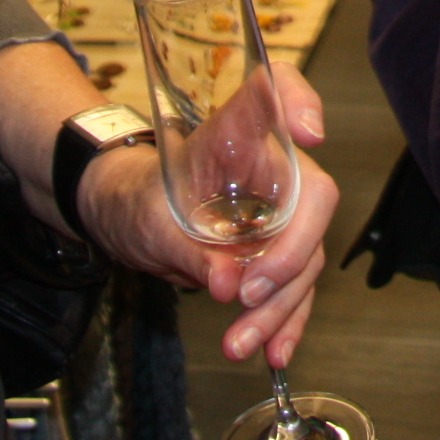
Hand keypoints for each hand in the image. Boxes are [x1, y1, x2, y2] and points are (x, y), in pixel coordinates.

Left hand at [78, 64, 336, 368]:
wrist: (128, 221)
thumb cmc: (137, 198)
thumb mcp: (147, 219)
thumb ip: (187, 247)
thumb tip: (225, 282)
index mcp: (235, 133)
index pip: (276, 89)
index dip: (300, 100)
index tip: (308, 133)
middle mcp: (270, 166)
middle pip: (311, 200)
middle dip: (289, 255)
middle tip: (248, 294)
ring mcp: (279, 213)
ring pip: (306, 256)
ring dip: (280, 306)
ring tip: (242, 341)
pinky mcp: (276, 254)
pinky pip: (295, 289)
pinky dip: (287, 321)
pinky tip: (275, 350)